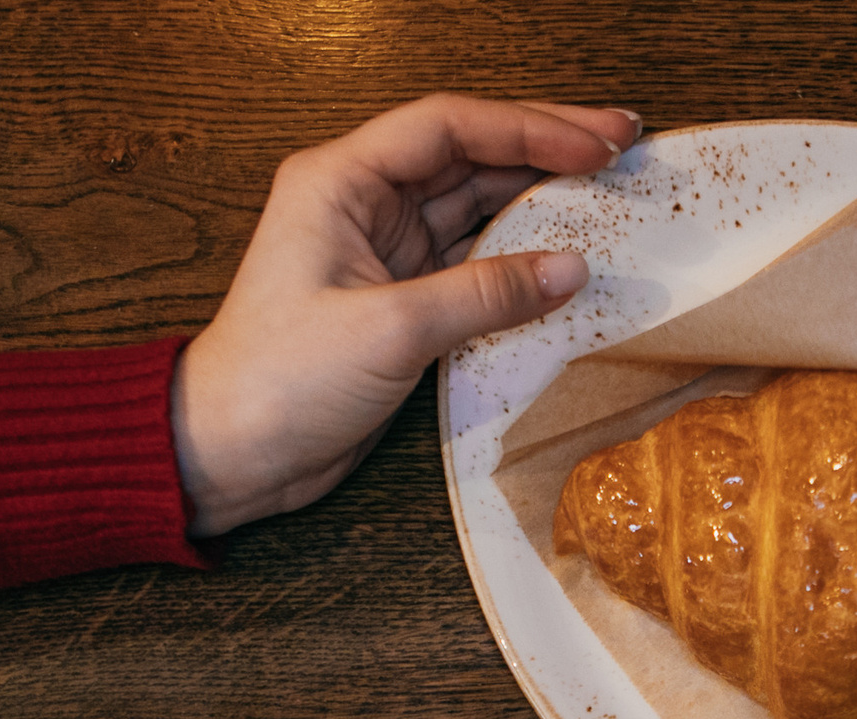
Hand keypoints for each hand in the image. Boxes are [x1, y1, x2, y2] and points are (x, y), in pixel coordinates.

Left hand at [170, 94, 641, 535]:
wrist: (235, 453)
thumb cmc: (278, 382)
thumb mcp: (390, 330)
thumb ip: (485, 294)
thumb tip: (568, 268)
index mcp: (340, 182)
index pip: (449, 128)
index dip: (529, 127)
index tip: (595, 143)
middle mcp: (362, 205)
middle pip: (469, 156)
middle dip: (547, 149)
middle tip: (621, 146)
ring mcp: (383, 252)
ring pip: (476, 209)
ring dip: (539, 203)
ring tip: (607, 196)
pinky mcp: (399, 301)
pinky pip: (473, 266)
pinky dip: (520, 263)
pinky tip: (565, 261)